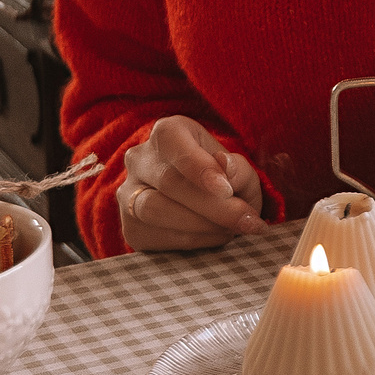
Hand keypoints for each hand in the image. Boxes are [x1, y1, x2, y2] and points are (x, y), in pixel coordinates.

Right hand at [117, 116, 266, 250]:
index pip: (174, 142)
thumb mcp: (238, 168)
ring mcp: (128, 194)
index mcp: (168, 133)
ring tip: (232, 230)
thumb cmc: (223, 179)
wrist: (200, 202)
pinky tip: (214, 237)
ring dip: (201, 226)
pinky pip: (157, 236)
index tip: (226, 189)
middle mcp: (140, 159)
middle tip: (246, 222)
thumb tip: (227, 169)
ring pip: (154, 210)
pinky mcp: (130, 228)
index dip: (199, 166)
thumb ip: (238, 169)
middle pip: (168, 181)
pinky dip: (193, 241)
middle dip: (212, 206)